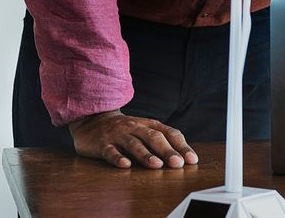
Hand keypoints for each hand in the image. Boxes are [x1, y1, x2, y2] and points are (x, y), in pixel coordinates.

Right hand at [69, 110, 198, 168]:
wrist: (93, 120)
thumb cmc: (125, 129)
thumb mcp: (144, 130)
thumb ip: (160, 140)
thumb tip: (182, 157)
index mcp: (149, 124)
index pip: (169, 133)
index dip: (181, 146)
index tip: (192, 160)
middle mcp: (135, 127)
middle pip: (154, 138)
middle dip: (167, 151)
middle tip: (178, 163)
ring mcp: (118, 135)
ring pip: (134, 144)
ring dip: (146, 155)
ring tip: (157, 165)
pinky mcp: (102, 144)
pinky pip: (110, 151)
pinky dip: (118, 158)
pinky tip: (125, 165)